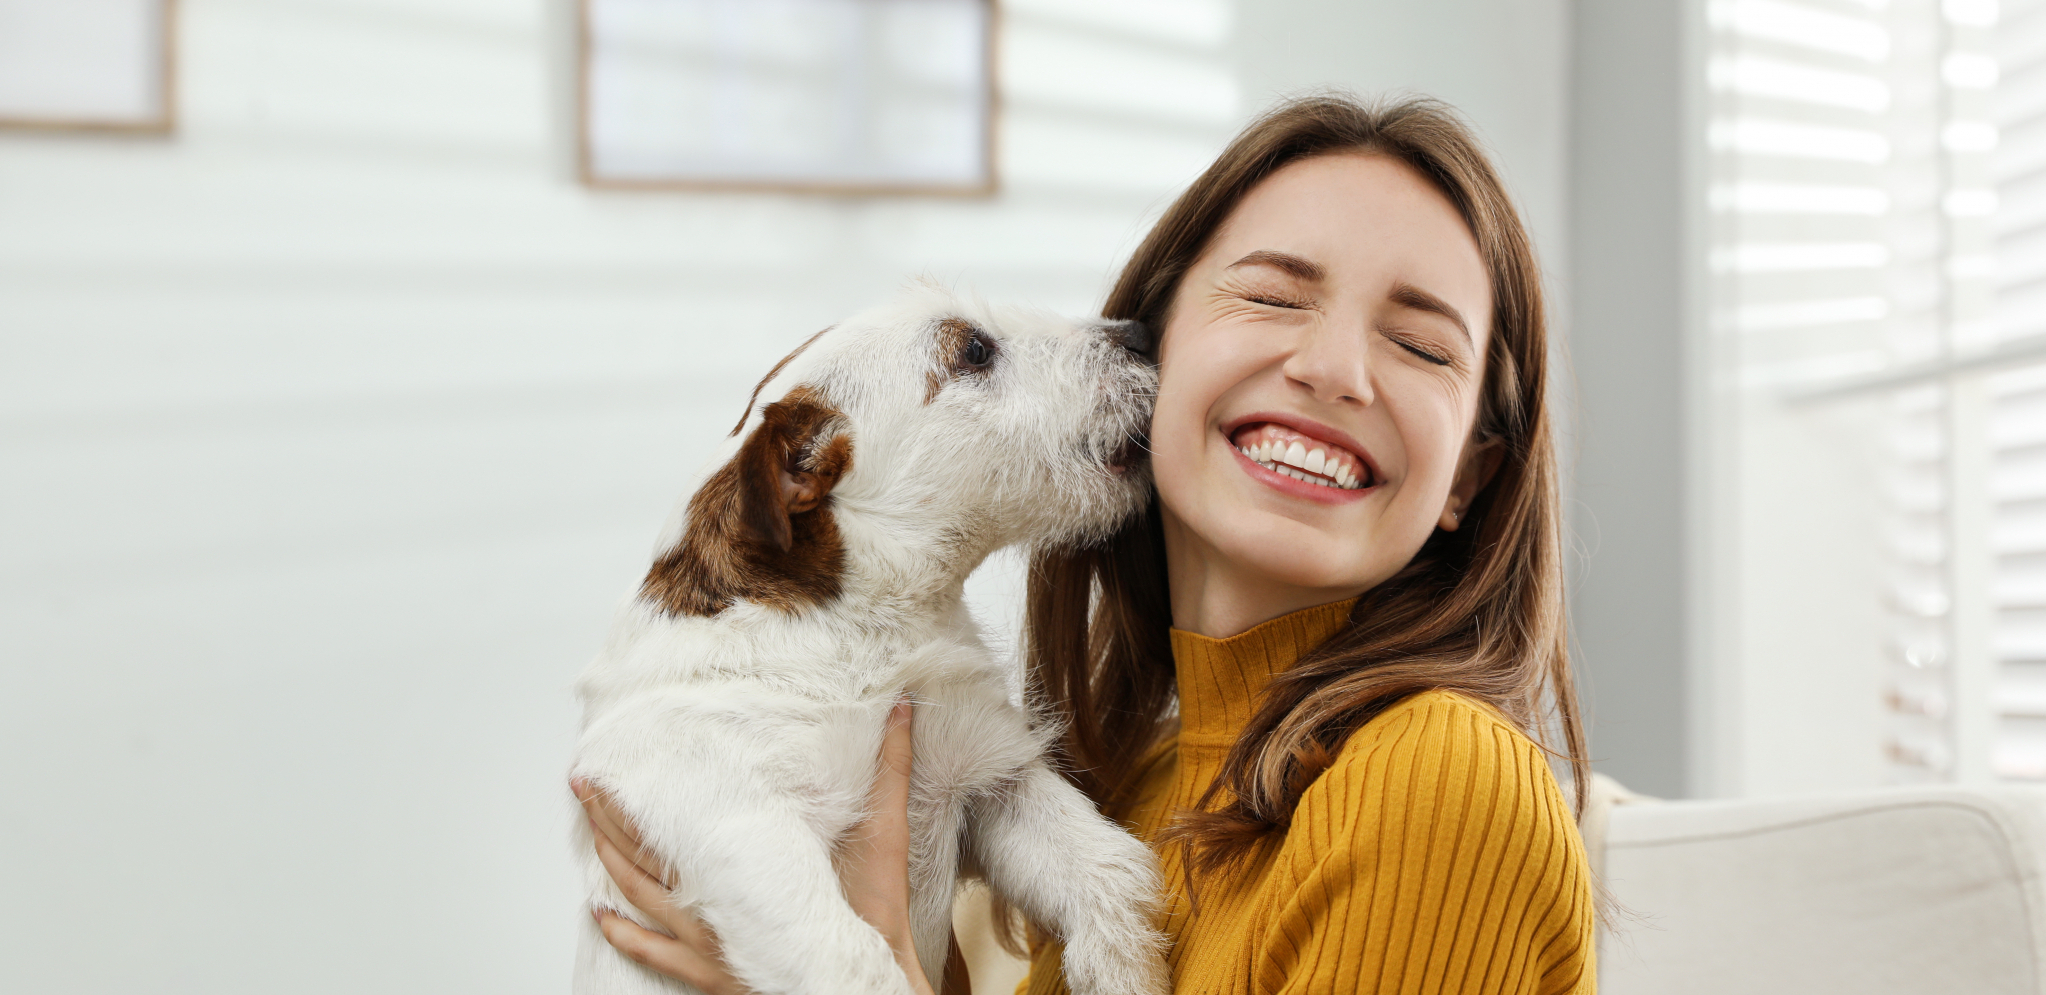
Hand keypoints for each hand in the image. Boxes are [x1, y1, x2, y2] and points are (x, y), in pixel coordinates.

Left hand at [573, 701, 945, 994]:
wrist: (865, 983)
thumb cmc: (872, 915)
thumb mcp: (885, 834)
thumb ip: (891, 771)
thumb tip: (903, 709)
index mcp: (744, 868)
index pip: (677, 823)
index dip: (640, 795)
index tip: (614, 763)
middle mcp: (716, 904)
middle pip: (646, 856)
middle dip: (611, 817)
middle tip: (582, 784)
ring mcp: (708, 941)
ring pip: (641, 898)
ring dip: (609, 862)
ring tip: (588, 828)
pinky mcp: (710, 972)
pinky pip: (655, 953)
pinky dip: (623, 934)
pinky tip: (600, 917)